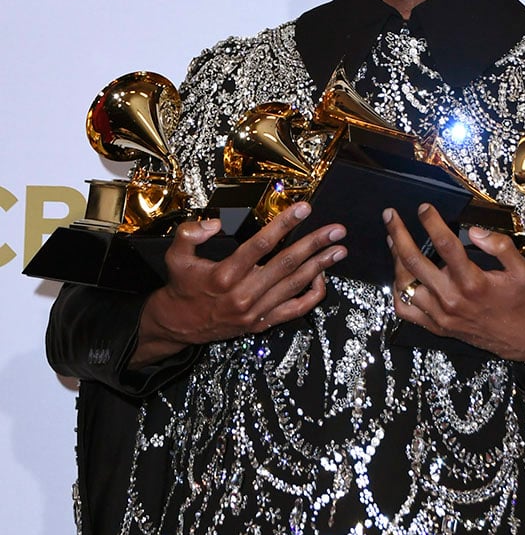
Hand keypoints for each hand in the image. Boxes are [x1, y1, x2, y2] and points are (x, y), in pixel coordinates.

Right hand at [130, 203, 346, 366]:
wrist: (179, 325)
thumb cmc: (182, 287)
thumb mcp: (175, 256)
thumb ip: (191, 233)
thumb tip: (217, 222)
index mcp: (225, 275)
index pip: (261, 244)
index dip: (284, 224)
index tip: (304, 209)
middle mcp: (244, 294)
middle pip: (287, 264)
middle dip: (315, 244)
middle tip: (336, 230)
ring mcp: (256, 312)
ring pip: (295, 285)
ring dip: (321, 266)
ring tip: (339, 250)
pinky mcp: (262, 323)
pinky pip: (296, 310)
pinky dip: (313, 295)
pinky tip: (323, 277)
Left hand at [383, 203, 524, 367]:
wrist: (524, 338)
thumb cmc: (523, 302)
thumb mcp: (523, 269)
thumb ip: (500, 246)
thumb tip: (475, 231)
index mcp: (473, 282)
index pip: (445, 244)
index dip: (431, 222)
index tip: (424, 208)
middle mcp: (452, 298)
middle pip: (415, 261)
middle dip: (399, 234)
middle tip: (390, 216)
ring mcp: (441, 314)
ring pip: (406, 284)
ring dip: (396, 259)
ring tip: (393, 240)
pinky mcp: (437, 326)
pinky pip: (406, 310)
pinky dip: (398, 292)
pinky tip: (400, 276)